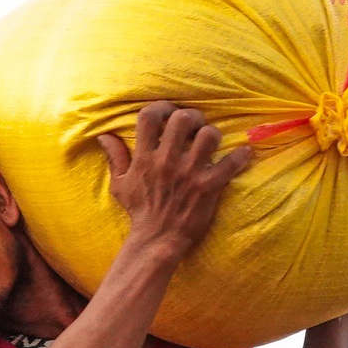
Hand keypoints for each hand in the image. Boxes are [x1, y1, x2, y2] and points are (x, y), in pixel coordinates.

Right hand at [98, 101, 251, 262]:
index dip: (161, 107)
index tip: (168, 112)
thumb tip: (104, 136)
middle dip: (192, 117)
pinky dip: (240, 156)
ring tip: (211, 141)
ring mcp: (189, 174)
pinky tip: (243, 153)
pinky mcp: (208, 188)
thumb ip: (115, 157)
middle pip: (183, 119)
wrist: (157, 240)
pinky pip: (230, 164)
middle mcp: (167, 162)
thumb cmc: (139, 211)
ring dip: (212, 134)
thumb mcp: (120, 184)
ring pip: (208, 136)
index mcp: (145, 158)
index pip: (149, 117)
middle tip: (195, 125)